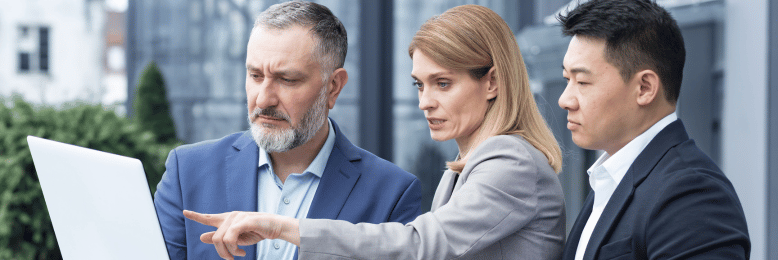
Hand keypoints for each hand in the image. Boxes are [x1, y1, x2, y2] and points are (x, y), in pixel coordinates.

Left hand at [183, 210, 299, 259]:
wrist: (275, 227)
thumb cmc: (256, 232)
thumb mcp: (236, 238)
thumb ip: (219, 237)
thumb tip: (201, 236)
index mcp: (227, 219)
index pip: (209, 217)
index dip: (196, 216)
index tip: (184, 212)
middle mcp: (230, 216)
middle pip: (215, 237)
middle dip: (221, 252)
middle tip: (230, 259)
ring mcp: (237, 217)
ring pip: (221, 239)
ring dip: (229, 252)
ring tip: (238, 255)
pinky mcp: (244, 221)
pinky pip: (230, 237)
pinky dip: (234, 248)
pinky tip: (242, 252)